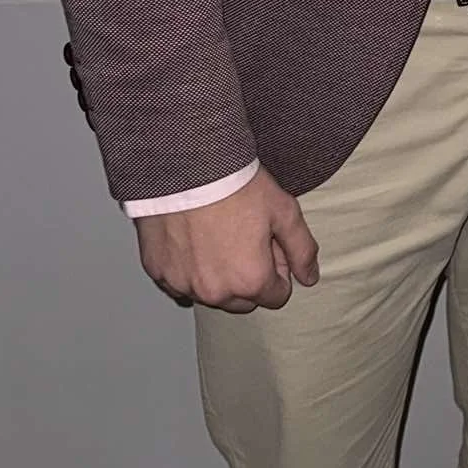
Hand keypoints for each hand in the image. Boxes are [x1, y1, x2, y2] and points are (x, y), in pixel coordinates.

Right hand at [135, 168, 319, 313]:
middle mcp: (215, 292)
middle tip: (244, 240)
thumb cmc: (236, 186)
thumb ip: (302, 250)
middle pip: (242, 301)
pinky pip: (178, 283)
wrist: (186, 166)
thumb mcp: (283, 211)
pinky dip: (187, 270)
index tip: (268, 245)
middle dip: (247, 279)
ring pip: (209, 295)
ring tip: (217, 237)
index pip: (276, 297)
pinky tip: (192, 241)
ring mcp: (182, 284)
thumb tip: (309, 278)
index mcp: (250, 281)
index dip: (277, 270)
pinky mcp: (157, 272)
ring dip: (216, 277)